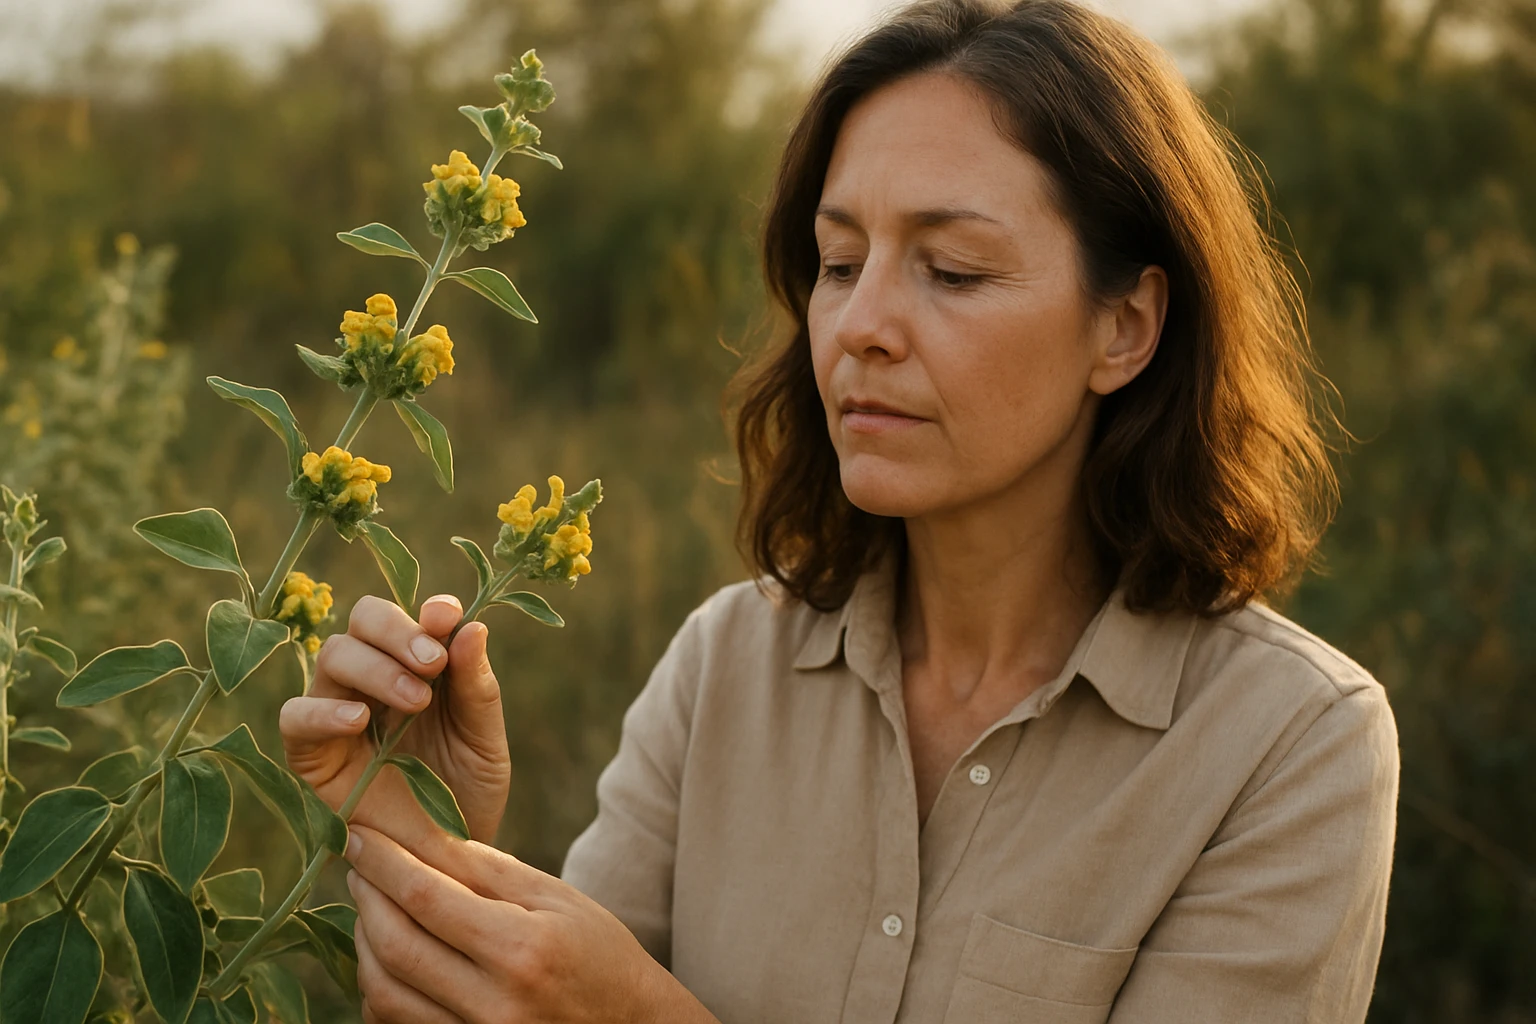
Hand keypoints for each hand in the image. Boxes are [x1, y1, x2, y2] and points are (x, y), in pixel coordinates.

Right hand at [279, 594, 509, 843]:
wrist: (448, 863)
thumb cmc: (468, 795)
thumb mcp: (483, 740)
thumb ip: (476, 686)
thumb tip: (472, 625)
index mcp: (421, 666)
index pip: (413, 616)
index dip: (428, 610)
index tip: (448, 618)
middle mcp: (375, 679)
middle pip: (364, 620)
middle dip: (398, 630)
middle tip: (432, 663)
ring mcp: (338, 713)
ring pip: (333, 655)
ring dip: (375, 668)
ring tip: (415, 700)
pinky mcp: (310, 754)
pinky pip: (294, 716)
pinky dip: (321, 710)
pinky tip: (357, 720)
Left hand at [343, 824, 719, 1023]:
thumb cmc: (600, 954)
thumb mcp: (558, 899)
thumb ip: (489, 871)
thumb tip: (423, 838)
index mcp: (522, 950)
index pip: (427, 898)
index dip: (383, 863)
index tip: (357, 835)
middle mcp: (494, 1006)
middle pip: (395, 948)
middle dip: (365, 899)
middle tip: (358, 864)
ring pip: (383, 996)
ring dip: (365, 945)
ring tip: (371, 906)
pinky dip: (380, 988)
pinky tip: (389, 955)